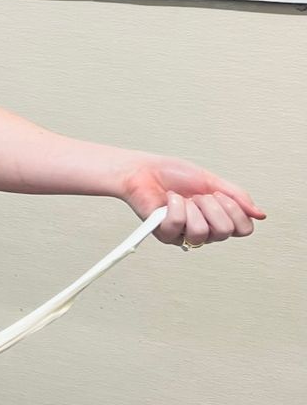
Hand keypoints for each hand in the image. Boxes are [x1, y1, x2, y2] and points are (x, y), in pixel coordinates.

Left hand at [120, 155, 265, 247]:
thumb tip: (260, 214)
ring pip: (202, 232)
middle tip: (196, 196)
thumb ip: (236, 196)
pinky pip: (178, 226)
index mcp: (219, 219)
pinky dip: (174, 206)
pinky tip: (169, 199)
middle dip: (211, 205)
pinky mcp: (165, 234)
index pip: (245, 229)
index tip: (218, 194)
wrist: (144, 169)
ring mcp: (185, 235)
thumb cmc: (173, 174)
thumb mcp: (210, 180)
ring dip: (191, 207)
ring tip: (182, 198)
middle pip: (225, 231)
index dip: (235, 210)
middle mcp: (205, 231)